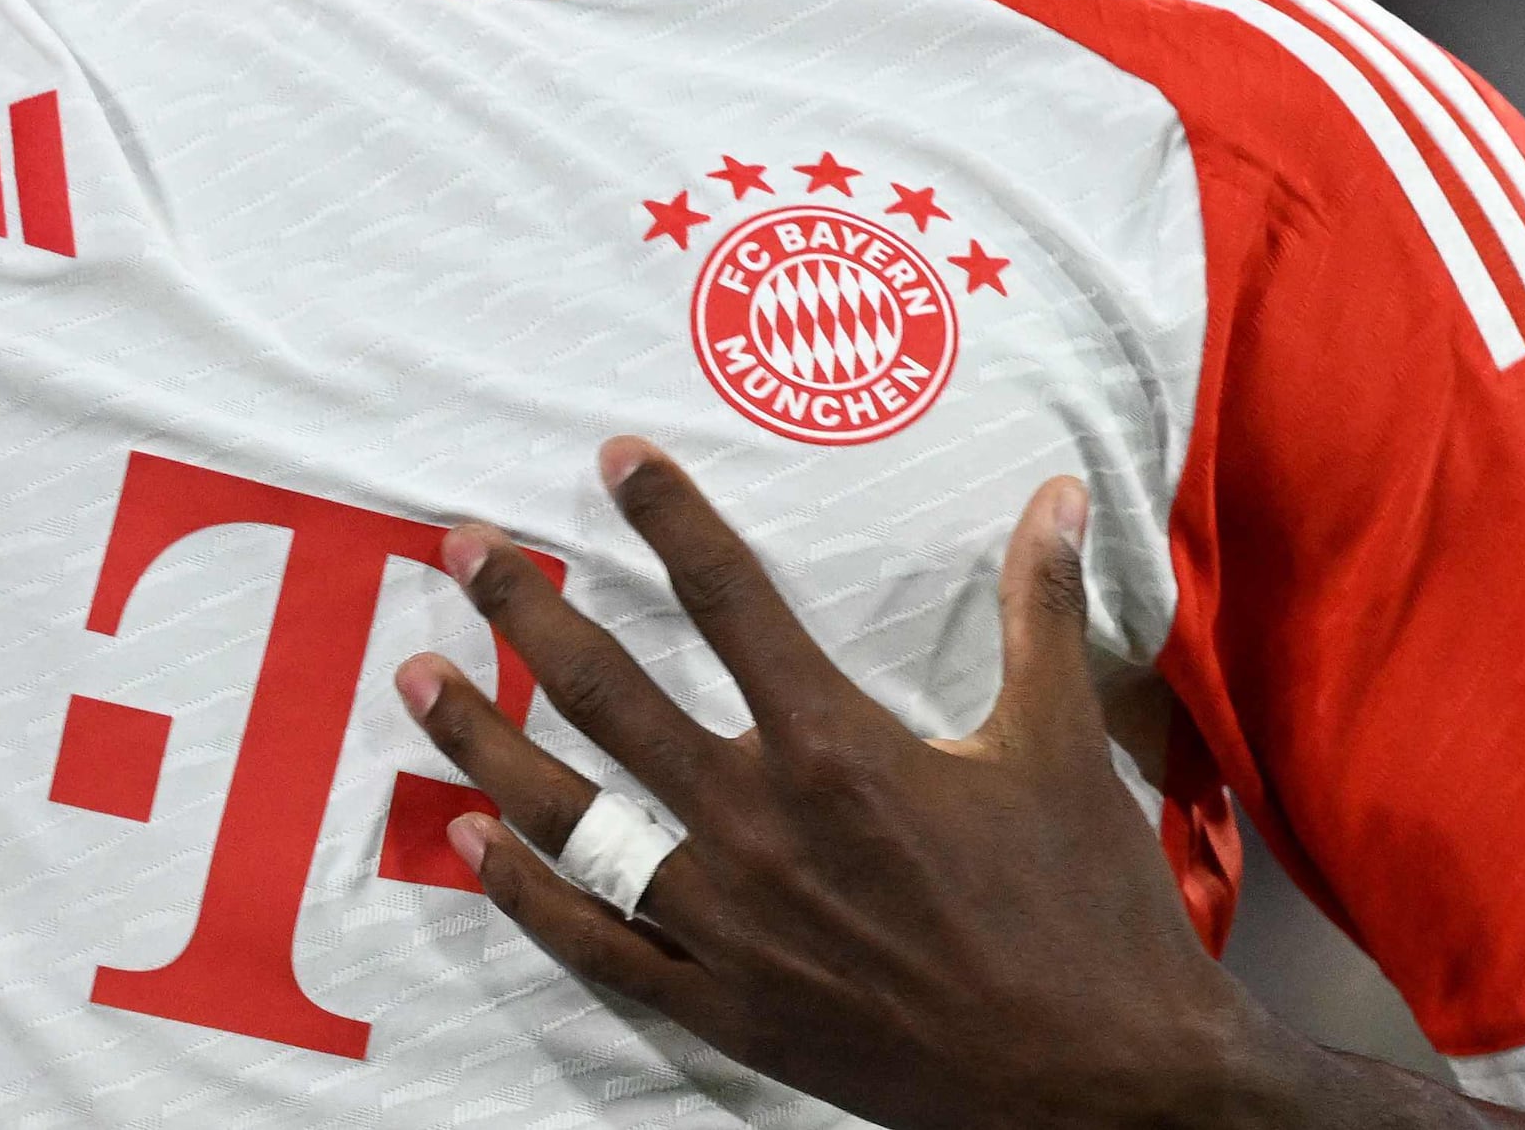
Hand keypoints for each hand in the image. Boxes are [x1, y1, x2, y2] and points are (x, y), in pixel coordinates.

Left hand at [394, 441, 1275, 1129]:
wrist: (1107, 1090)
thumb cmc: (1089, 913)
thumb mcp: (1063, 745)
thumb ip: (1040, 609)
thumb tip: (1055, 493)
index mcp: (837, 750)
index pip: (729, 599)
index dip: (669, 517)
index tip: (613, 458)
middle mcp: (760, 828)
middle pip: (606, 695)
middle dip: (523, 611)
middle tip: (460, 547)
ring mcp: (729, 927)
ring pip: (569, 819)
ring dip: (484, 741)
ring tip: (417, 677)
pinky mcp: (725, 1010)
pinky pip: (595, 945)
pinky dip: (522, 894)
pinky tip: (469, 841)